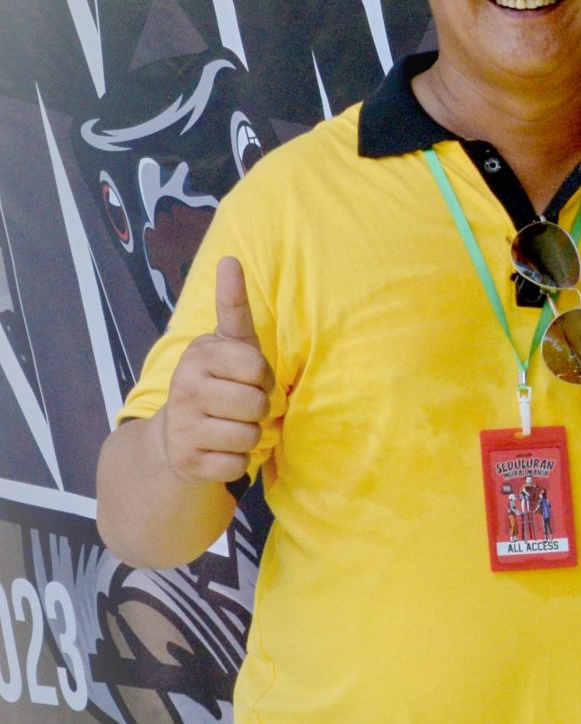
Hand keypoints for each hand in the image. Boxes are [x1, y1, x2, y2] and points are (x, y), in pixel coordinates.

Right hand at [159, 256, 272, 484]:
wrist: (175, 437)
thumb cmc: (218, 383)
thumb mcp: (228, 344)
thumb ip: (233, 306)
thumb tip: (229, 259)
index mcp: (199, 355)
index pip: (258, 369)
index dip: (262, 378)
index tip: (246, 377)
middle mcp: (184, 387)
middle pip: (257, 405)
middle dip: (258, 409)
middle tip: (237, 406)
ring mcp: (183, 426)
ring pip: (251, 436)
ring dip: (250, 436)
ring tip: (228, 427)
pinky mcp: (188, 461)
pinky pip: (238, 464)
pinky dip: (237, 461)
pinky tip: (218, 450)